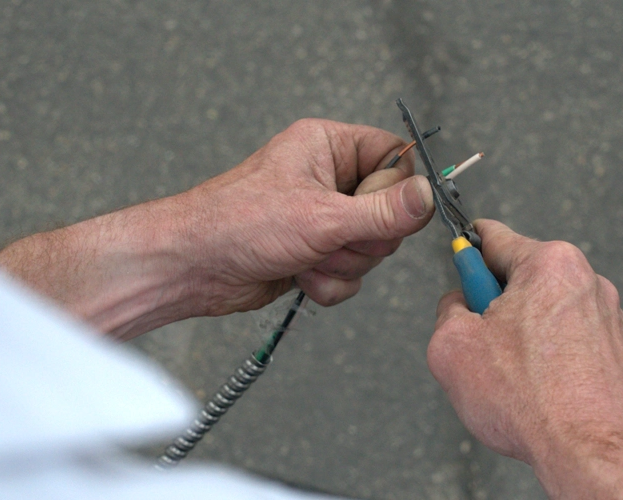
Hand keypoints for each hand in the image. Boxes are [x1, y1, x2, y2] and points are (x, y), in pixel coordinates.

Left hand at [172, 118, 433, 312]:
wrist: (194, 267)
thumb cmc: (238, 222)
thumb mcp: (322, 216)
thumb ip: (383, 212)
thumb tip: (428, 197)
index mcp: (328, 147)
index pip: (394, 157)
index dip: (399, 189)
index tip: (389, 212)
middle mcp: (328, 179)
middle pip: (390, 210)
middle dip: (363, 238)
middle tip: (332, 238)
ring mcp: (322, 218)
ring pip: (371, 248)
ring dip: (343, 264)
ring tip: (308, 257)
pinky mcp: (315, 251)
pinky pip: (351, 272)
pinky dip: (329, 282)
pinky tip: (301, 275)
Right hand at [428, 220, 622, 498]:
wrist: (595, 454)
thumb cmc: (534, 402)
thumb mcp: (451, 347)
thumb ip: (447, 310)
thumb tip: (459, 306)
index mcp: (549, 264)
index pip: (494, 237)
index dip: (465, 249)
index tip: (458, 255)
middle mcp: (585, 280)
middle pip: (519, 277)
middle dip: (493, 305)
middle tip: (481, 342)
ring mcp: (606, 314)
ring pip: (540, 311)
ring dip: (518, 334)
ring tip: (512, 376)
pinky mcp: (616, 347)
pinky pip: (565, 338)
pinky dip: (545, 355)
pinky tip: (537, 387)